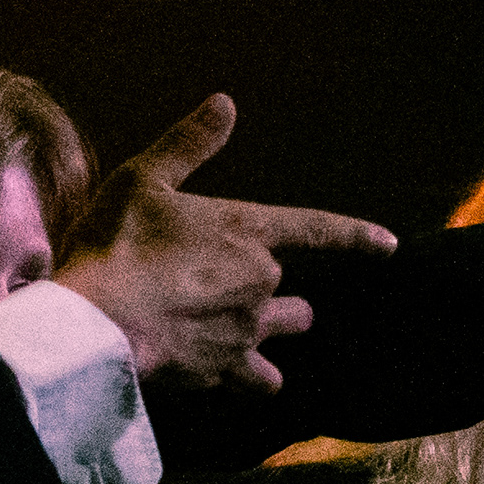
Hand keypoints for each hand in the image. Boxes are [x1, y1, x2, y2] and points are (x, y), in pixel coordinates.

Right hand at [58, 96, 393, 390]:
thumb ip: (189, 144)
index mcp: (247, 230)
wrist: (94, 322)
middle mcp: (261, 281)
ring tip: (233, 330)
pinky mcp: (229, 370)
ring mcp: (249, 329)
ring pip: (286, 329)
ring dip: (271, 330)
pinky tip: (222, 371)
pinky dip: (250, 378)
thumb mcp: (144, 180)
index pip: (318, 228)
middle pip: (290, 288)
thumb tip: (225, 103)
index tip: (389, 245)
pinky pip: (261, 380)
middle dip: (268, 290)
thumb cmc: (114, 243)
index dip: (356, 235)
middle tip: (216, 287)